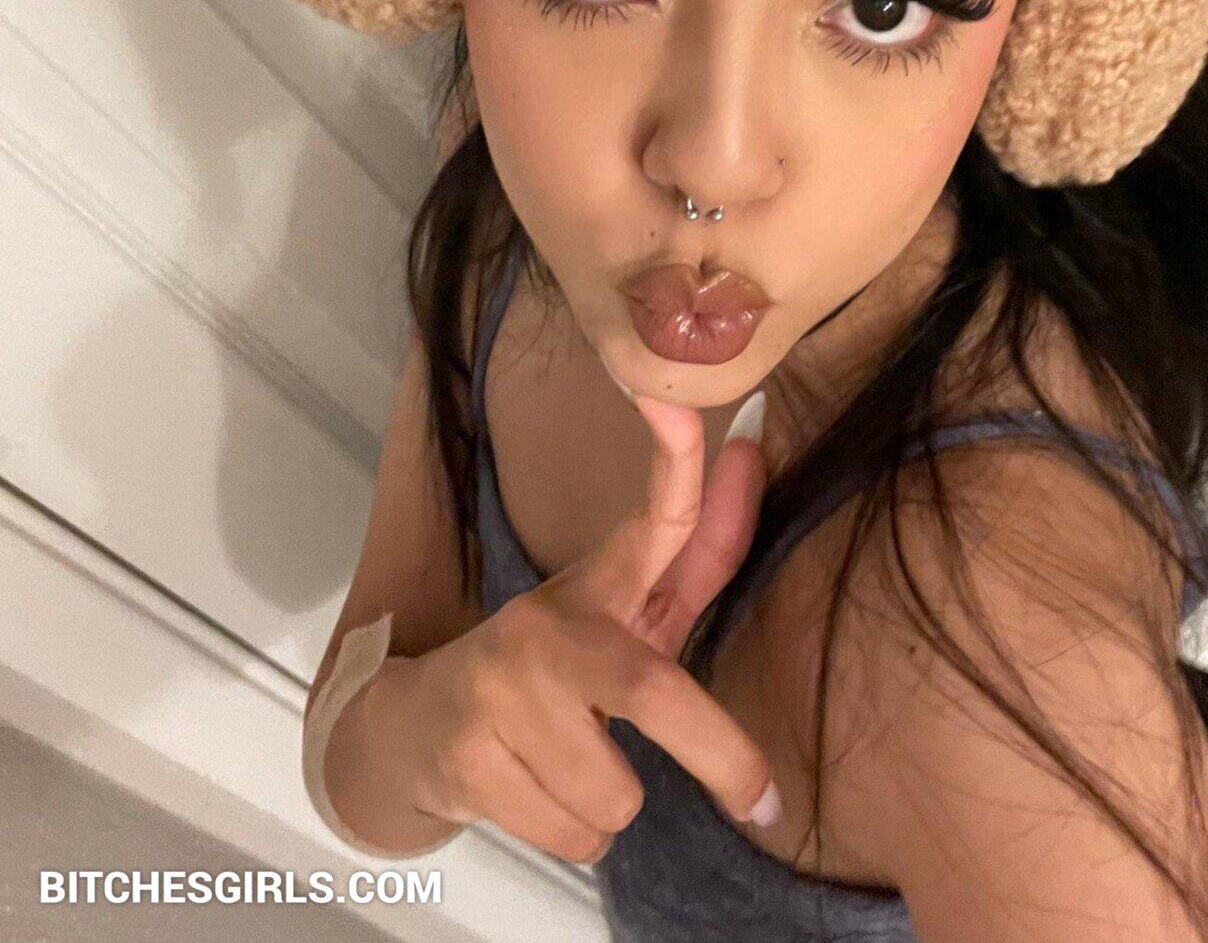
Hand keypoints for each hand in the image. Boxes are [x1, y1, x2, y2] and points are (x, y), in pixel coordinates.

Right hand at [387, 391, 775, 864]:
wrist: (412, 729)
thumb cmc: (552, 675)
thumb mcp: (625, 620)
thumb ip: (697, 559)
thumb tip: (752, 454)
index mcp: (598, 584)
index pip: (655, 513)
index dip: (677, 456)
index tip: (688, 406)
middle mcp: (548, 623)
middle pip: (651, 689)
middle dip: (720, 754)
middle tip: (763, 799)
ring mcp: (502, 685)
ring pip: (617, 793)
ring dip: (608, 806)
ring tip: (566, 770)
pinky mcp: (469, 752)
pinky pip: (573, 834)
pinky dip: (569, 834)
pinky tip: (530, 792)